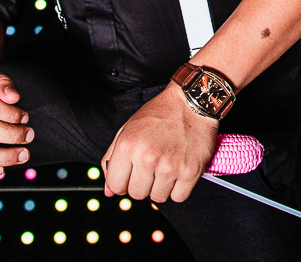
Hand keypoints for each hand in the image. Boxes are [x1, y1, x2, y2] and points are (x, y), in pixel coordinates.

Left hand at [102, 85, 217, 202]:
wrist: (191, 103)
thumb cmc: (159, 115)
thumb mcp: (127, 129)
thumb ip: (112, 159)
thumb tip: (109, 191)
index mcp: (128, 146)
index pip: (115, 186)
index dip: (121, 183)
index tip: (129, 176)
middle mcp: (147, 158)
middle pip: (136, 194)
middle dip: (141, 184)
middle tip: (150, 168)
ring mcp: (170, 167)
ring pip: (157, 198)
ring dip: (159, 187)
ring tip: (165, 166)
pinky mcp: (190, 172)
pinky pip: (178, 198)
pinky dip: (177, 189)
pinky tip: (177, 171)